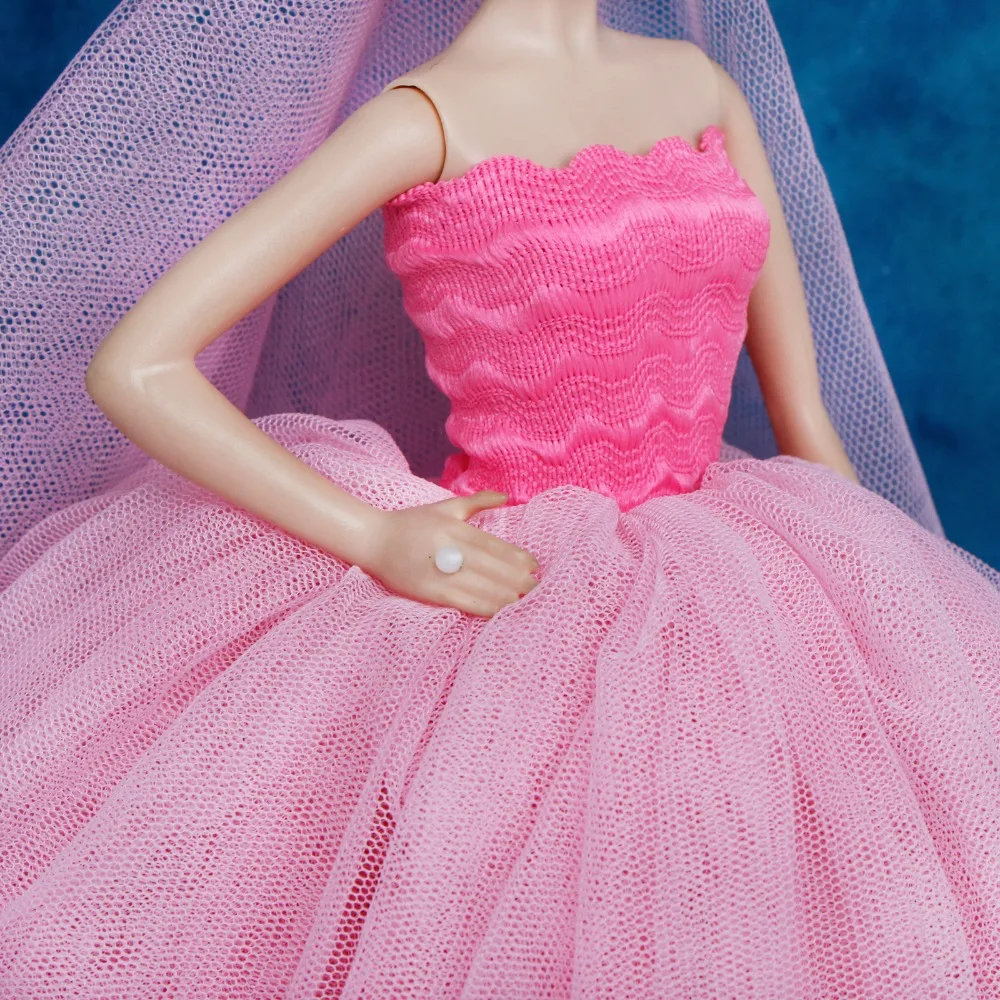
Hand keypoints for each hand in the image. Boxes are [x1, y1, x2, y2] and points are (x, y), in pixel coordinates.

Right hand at [358, 490, 540, 617]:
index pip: (491, 545)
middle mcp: (447, 549)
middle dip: (515, 578)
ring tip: (523, 600)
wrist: (373, 540)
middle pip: (489, 566)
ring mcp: (437, 572)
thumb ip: (477, 502)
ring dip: (503, 595)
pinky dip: (481, 606)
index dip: (515, 557)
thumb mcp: (444, 507)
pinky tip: (497, 611)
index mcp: (453, 528)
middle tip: (536, 586)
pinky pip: (460, 600)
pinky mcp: (428, 591)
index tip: (534, 565)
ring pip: (478, 585)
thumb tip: (506, 497)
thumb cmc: (411, 522)